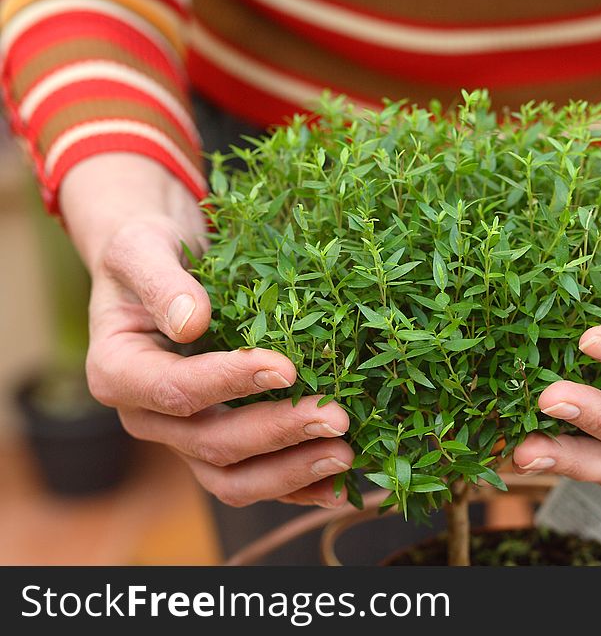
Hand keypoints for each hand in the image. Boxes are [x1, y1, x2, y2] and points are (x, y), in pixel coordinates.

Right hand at [62, 153, 352, 507]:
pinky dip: (297, 487)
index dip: (230, 383)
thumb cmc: (148, 251)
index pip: (176, 390)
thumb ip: (161, 282)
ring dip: (292, 473)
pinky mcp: (217, 444)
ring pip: (233, 479)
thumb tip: (191, 322)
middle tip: (336, 417)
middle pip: (212, 444)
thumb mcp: (143, 248)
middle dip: (278, 433)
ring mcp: (183, 437)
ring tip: (345, 454)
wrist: (157, 268)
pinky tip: (338, 486)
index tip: (286, 368)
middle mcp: (148, 417)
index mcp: (119, 373)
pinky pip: (254, 478)